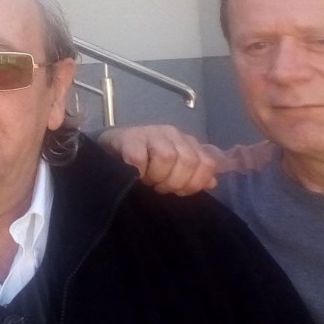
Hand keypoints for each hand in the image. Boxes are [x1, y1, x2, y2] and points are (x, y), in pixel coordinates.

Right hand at [97, 125, 228, 195]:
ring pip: (166, 156)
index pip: (206, 163)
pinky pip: (139, 157)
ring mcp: (150, 132)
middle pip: (188, 160)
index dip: (195, 183)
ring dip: (157, 176)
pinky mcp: (129, 137)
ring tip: (148, 181)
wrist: (111, 148)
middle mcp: (172, 133)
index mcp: (186, 141)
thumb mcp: (174, 169)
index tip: (179, 191)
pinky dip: (139, 171)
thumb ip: (194, 174)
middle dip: (175, 182)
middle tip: (160, 187)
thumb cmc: (146, 162)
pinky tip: (136, 176)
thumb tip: (212, 182)